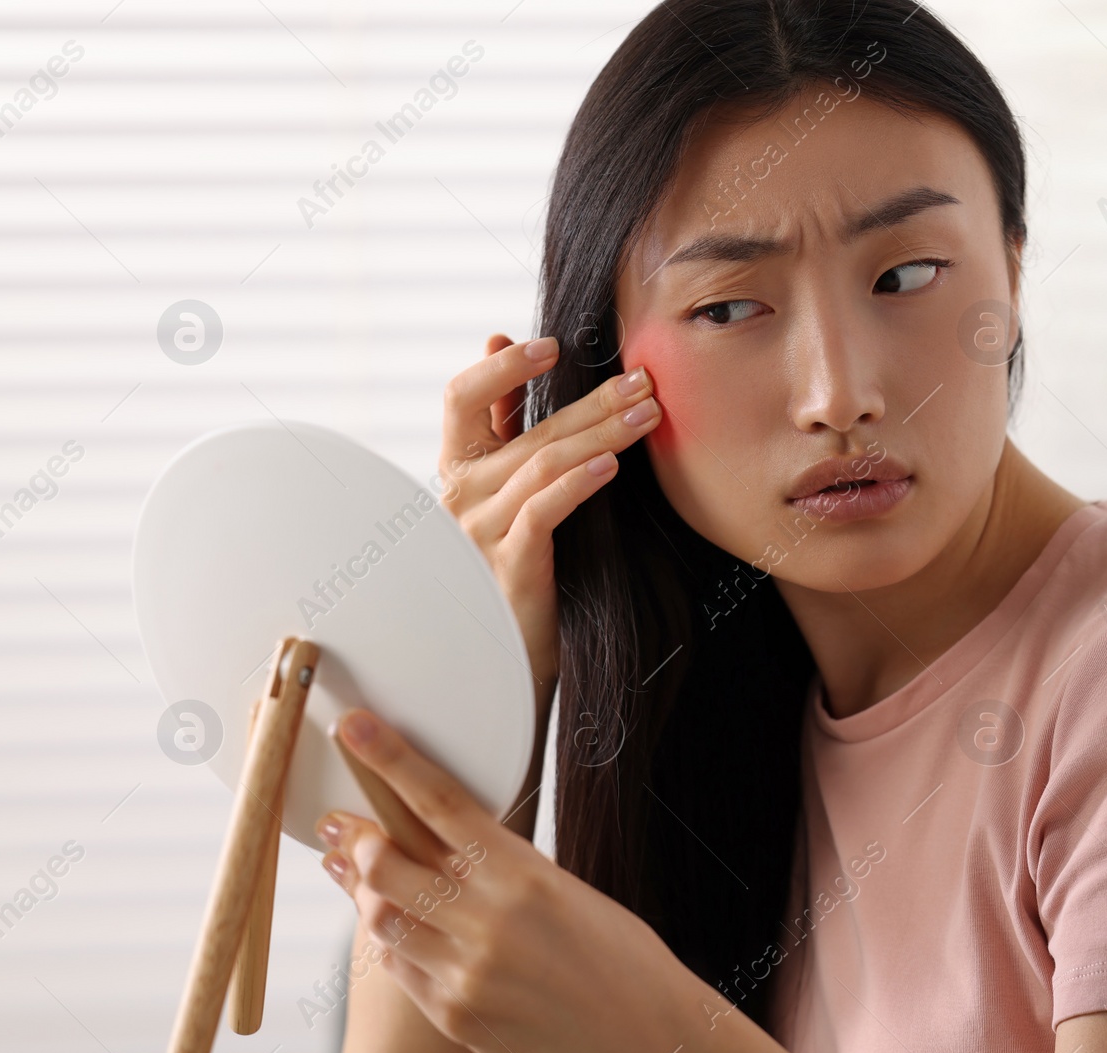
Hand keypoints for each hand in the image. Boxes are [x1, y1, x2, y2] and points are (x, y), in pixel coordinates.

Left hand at [317, 706, 739, 1052]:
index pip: (440, 803)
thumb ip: (509, 870)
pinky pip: (398, 967)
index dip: (389, 759)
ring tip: (346, 865)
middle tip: (335, 818)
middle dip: (353, 833)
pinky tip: (384, 923)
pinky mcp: (454, 1016)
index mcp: (526, 877)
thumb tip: (456, 844)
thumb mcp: (572, 895)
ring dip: (359, 885)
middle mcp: (487, 922)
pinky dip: (386, 938)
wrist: (648, 1043)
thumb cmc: (626, 965)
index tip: (355, 727)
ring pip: (380, 916)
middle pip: (388, 860)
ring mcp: (464, 973)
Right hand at [435, 333, 661, 686]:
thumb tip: (497, 339)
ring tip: (648, 416)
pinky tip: (612, 467)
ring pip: (543, 464)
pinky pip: (543, 513)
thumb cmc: (512, 571)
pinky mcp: (507, 568)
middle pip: (528, 431)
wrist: (501, 660)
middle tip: (644, 380)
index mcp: (459, 472)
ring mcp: (478, 532)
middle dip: (593, 401)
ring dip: (603, 435)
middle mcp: (459, 497)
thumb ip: (505, 427)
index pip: (462, 399)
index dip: (503, 369)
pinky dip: (578, 484)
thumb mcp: (507, 494)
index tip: (552, 346)